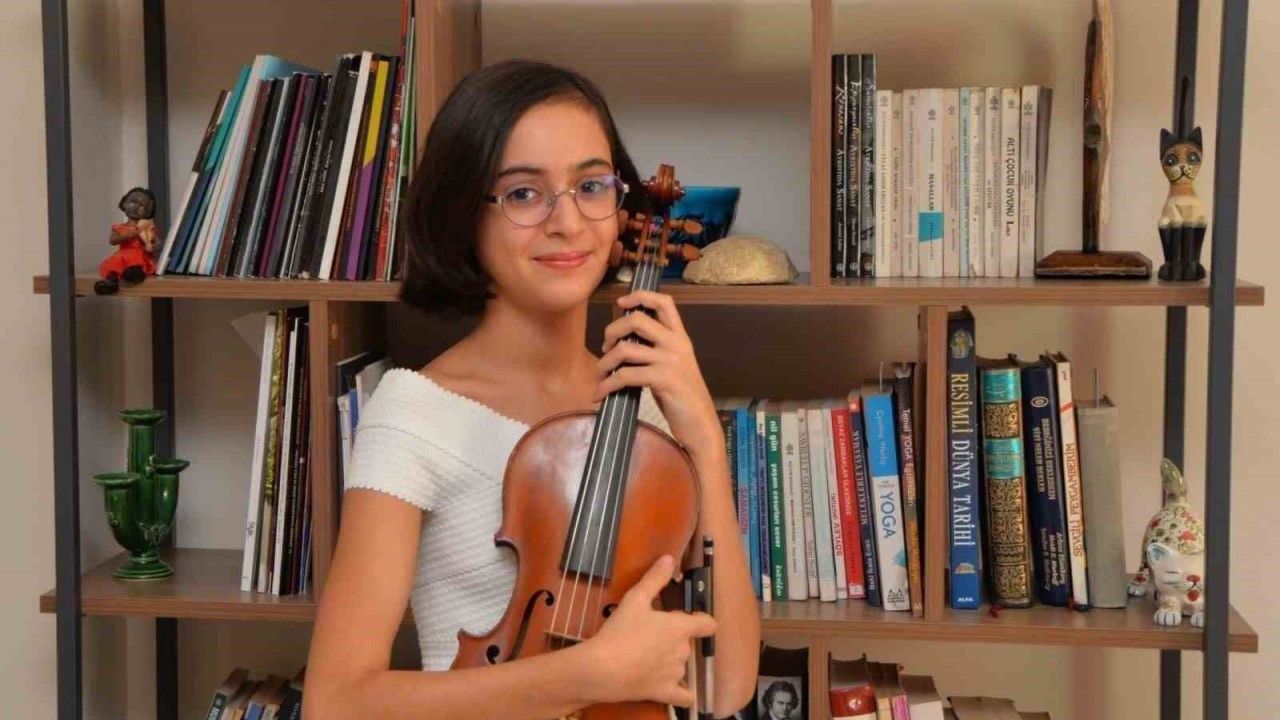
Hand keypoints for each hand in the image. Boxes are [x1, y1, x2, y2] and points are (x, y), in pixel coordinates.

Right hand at [580, 555, 715, 707]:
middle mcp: (684, 651)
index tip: (691, 619)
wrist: (603, 669)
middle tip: (652, 637)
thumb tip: (670, 558)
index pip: (708, 624)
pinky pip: (685, 696)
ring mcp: (676, 674)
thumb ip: (655, 578)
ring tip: (649, 659)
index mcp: (681, 627)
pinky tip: (678, 691)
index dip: (702, 620)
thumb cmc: (620, 631)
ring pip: (682, 666)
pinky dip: (684, 694)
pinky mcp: (666, 693)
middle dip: (676, 640)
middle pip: (689, 643)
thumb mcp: (635, 599)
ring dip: (673, 662)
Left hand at [596, 290, 719, 453]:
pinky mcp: (663, 379)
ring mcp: (670, 361)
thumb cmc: (683, 399)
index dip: (640, 296)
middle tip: (606, 346)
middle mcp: (676, 344)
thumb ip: (657, 351)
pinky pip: (624, 376)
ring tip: (600, 375)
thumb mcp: (674, 367)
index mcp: (681, 338)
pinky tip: (600, 394)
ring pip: (624, 349)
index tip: (620, 303)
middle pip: (636, 319)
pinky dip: (606, 385)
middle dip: (612, 330)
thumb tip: (623, 345)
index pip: (664, 302)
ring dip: (604, 363)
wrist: (701, 425)